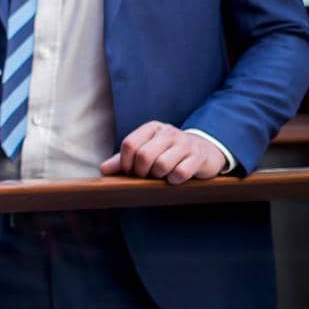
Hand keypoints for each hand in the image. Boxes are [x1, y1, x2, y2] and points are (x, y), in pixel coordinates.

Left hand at [101, 122, 226, 184]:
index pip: (129, 144)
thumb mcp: (146, 151)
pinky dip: (174, 180)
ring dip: (158, 176)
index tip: (130, 173)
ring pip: (162, 164)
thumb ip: (124, 159)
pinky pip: (180, 173)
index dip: (125, 163)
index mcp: (151, 128)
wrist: (205, 151)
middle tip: (145, 177)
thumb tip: (104, 169)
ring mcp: (184, 143)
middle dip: (141, 172)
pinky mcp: (198, 157)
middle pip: (144, 155)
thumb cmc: (168, 153)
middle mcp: (167, 132)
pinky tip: (175, 179)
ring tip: (161, 176)